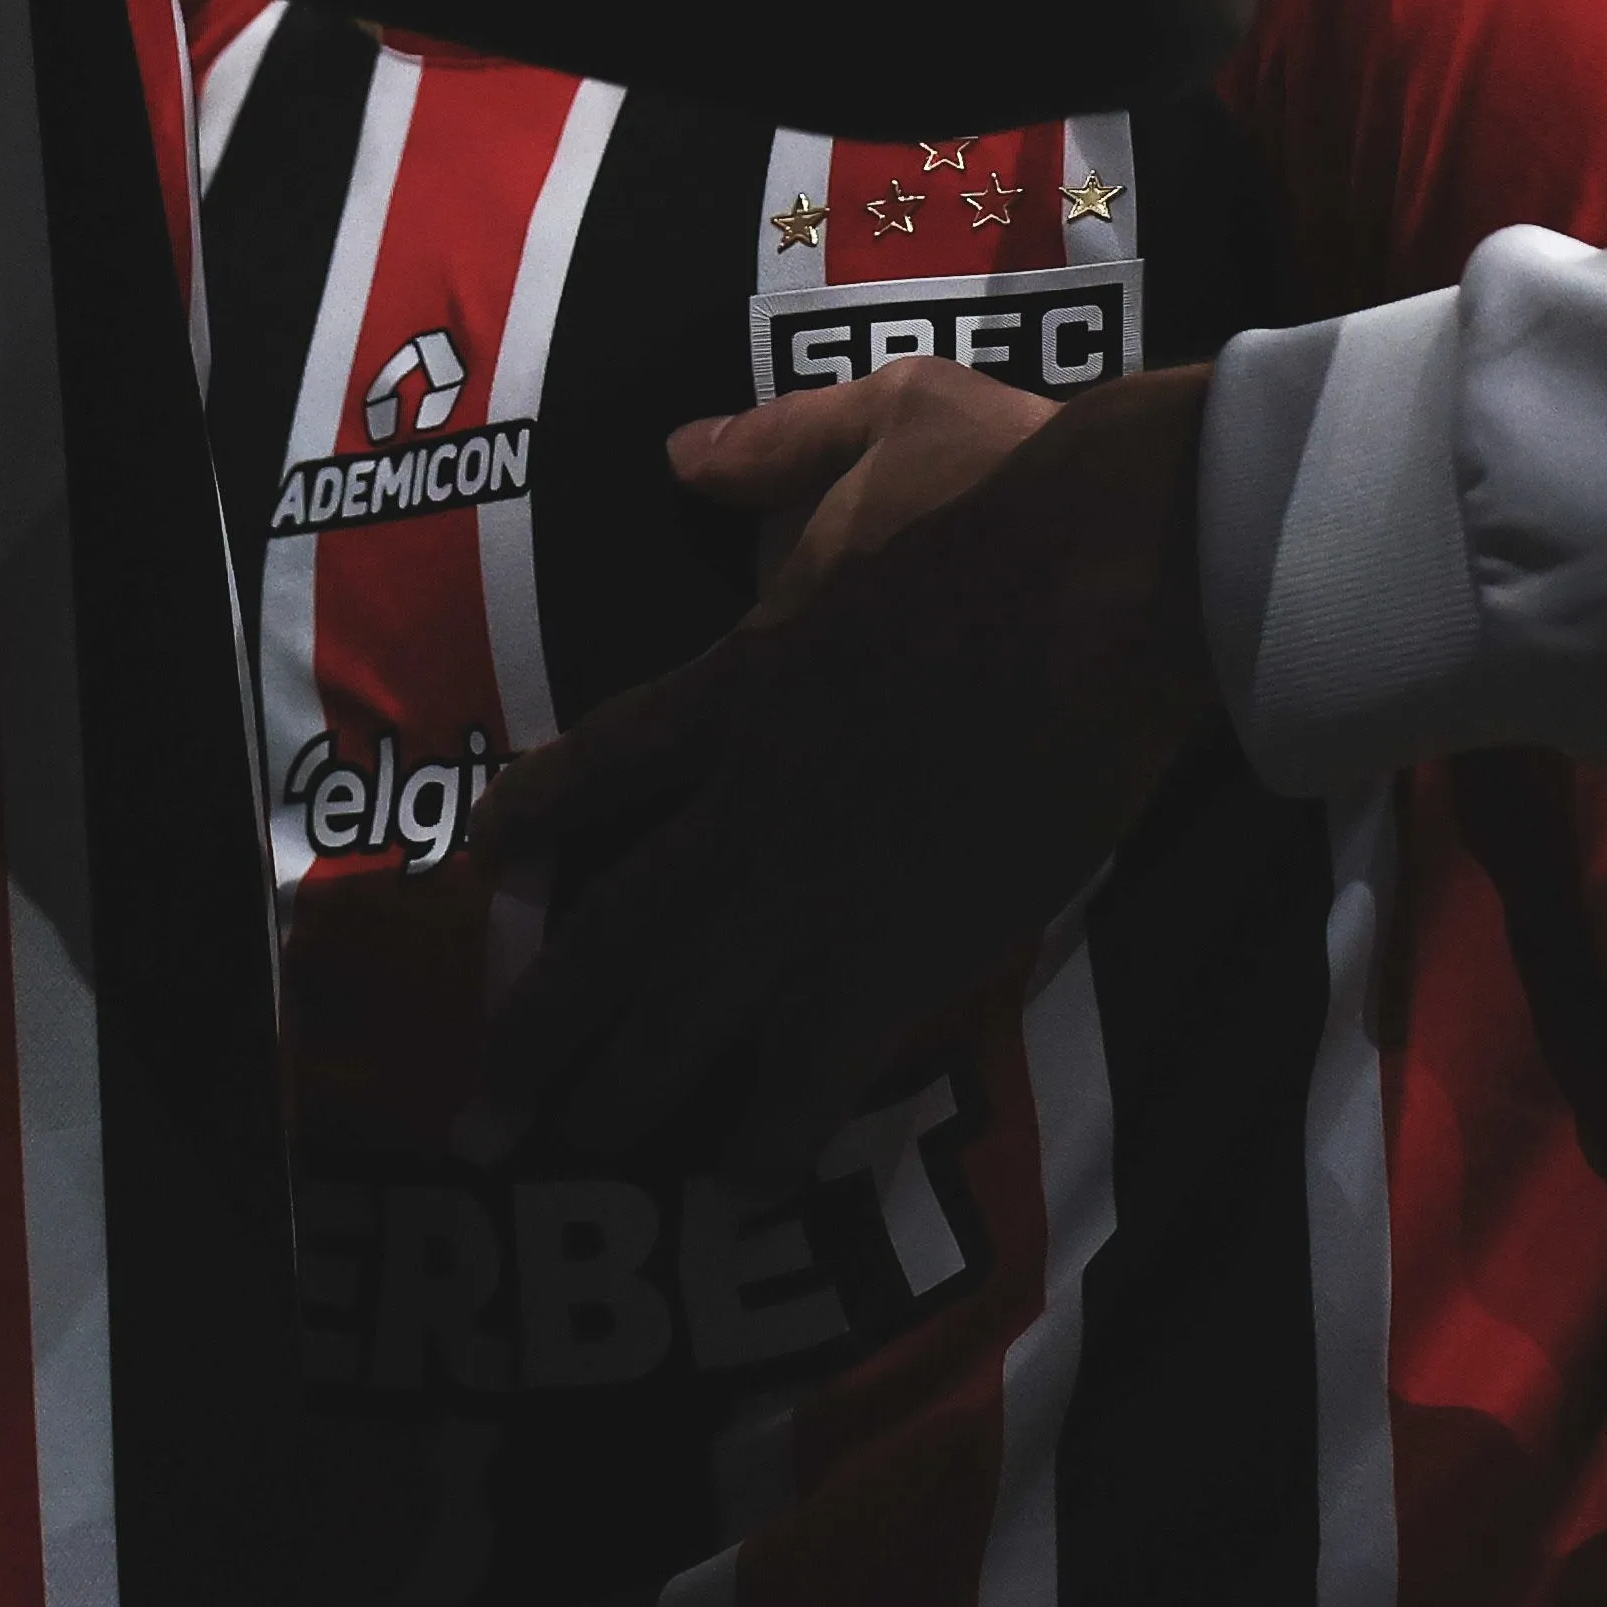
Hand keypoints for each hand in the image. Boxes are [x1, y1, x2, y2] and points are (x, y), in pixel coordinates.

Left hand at [481, 365, 1222, 1177]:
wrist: (1127, 572)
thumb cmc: (1013, 491)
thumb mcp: (877, 421)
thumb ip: (772, 449)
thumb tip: (683, 453)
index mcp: (736, 683)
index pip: (598, 765)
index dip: (533, 821)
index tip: (479, 869)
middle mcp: (750, 802)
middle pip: (615, 930)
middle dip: (544, 1022)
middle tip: (485, 1101)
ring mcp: (820, 884)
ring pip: (687, 1013)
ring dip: (626, 1087)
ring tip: (579, 1148)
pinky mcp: (909, 946)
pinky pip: (814, 1066)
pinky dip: (773, 1129)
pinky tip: (743, 1185)